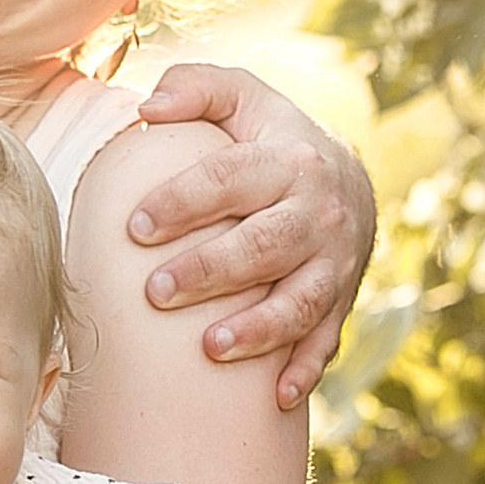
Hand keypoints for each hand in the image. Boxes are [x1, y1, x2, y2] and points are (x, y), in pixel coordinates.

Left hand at [126, 63, 378, 410]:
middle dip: (210, 271)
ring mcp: (332, 264)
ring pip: (298, 300)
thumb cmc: (272, 140)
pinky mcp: (338, 303)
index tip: (135, 226)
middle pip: (263, 245)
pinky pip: (325, 341)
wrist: (349, 183)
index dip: (184, 202)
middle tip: (154, 291)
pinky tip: (274, 397)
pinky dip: (305, 370)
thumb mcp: (243, 99)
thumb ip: (195, 87)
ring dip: (258, 328)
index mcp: (288, 161)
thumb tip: (146, 108)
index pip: (230, 179)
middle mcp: (317, 214)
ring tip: (210, 348)